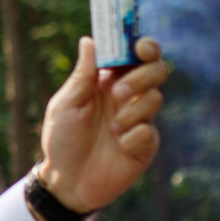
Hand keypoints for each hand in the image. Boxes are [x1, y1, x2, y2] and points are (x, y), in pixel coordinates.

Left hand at [30, 36, 169, 219]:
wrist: (67, 181)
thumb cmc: (62, 139)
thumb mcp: (66, 104)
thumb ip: (82, 75)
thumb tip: (89, 40)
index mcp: (108, 81)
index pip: (135, 55)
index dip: (144, 46)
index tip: (141, 46)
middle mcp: (128, 97)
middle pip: (157, 70)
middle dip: (142, 77)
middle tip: (118, 93)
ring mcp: (140, 119)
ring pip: (155, 99)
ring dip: (131, 112)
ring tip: (111, 129)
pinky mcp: (146, 144)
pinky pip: (149, 132)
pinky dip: (132, 138)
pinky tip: (118, 147)